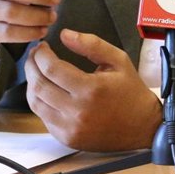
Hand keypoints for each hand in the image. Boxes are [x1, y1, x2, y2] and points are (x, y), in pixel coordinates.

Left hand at [25, 29, 160, 151]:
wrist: (143, 127)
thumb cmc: (131, 92)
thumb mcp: (119, 61)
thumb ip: (92, 44)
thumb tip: (65, 35)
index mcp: (91, 89)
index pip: (52, 68)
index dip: (41, 54)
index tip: (42, 47)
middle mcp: (77, 110)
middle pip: (39, 85)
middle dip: (31, 66)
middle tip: (34, 56)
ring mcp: (70, 127)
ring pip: (35, 103)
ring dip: (31, 84)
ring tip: (37, 72)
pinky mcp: (66, 138)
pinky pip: (43, 117)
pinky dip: (40, 102)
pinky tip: (47, 91)